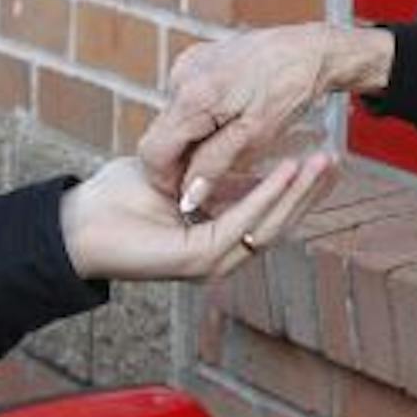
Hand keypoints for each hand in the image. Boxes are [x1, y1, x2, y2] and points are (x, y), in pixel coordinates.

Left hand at [58, 152, 336, 281]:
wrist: (78, 220)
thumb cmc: (119, 196)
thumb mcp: (181, 172)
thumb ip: (215, 170)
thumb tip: (248, 154)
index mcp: (218, 236)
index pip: (271, 212)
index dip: (300, 187)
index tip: (326, 158)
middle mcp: (221, 254)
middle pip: (280, 221)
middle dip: (310, 190)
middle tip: (338, 159)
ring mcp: (211, 262)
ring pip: (268, 224)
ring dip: (298, 192)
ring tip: (322, 162)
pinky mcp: (197, 260)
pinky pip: (242, 223)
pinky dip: (267, 195)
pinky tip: (287, 171)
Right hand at [137, 23, 392, 213]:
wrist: (311, 50)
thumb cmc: (290, 89)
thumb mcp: (255, 136)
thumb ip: (214, 165)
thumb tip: (188, 196)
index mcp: (192, 96)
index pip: (153, 151)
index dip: (166, 180)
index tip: (189, 195)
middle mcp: (181, 75)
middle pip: (161, 135)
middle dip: (181, 160)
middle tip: (214, 175)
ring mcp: (187, 64)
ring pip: (174, 120)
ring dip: (193, 139)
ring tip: (230, 144)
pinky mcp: (197, 59)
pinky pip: (186, 100)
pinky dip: (201, 118)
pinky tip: (231, 119)